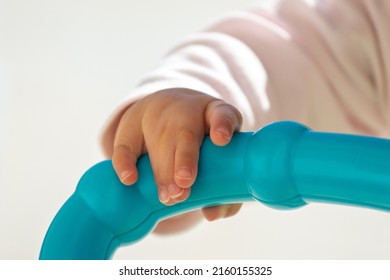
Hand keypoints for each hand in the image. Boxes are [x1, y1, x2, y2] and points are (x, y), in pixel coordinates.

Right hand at [110, 88, 242, 228]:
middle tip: (184, 185)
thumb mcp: (216, 155)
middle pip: (187, 134)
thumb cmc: (200, 142)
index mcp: (214, 114)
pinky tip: (130, 179)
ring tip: (168, 196)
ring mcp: (158, 115)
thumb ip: (222, 187)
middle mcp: (187, 111)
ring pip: (159, 140)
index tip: (221, 139)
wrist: (163, 111)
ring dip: (162, 170)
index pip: (222, 114)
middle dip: (185, 159)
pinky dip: (125, 162)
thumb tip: (211, 214)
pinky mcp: (132, 124)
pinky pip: (125, 143)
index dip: (222, 126)